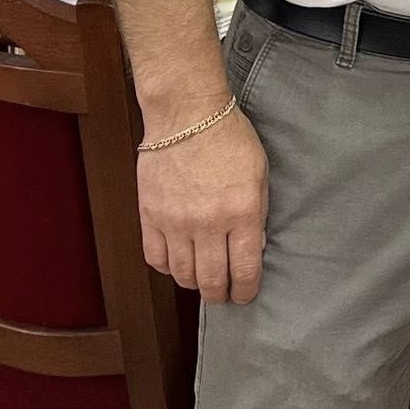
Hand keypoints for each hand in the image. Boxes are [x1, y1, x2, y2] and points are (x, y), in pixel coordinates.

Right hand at [138, 104, 268, 303]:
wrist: (186, 114)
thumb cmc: (229, 137)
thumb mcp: (259, 173)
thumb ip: (258, 214)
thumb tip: (255, 247)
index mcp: (242, 212)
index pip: (245, 270)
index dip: (247, 291)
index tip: (246, 294)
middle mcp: (208, 223)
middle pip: (212, 281)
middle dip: (221, 294)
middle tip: (224, 293)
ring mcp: (175, 222)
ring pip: (182, 275)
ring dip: (194, 283)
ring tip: (202, 278)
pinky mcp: (150, 216)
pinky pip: (156, 258)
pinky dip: (167, 267)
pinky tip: (178, 260)